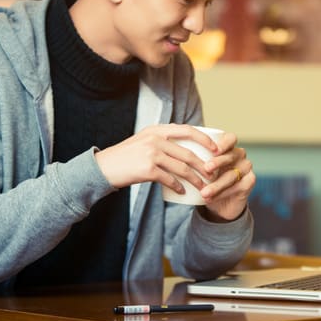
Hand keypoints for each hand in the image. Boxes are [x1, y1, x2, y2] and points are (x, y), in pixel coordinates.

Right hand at [94, 124, 218, 192]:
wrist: (103, 168)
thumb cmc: (125, 157)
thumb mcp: (143, 140)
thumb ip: (162, 140)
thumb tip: (186, 148)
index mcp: (157, 129)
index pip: (187, 130)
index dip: (205, 139)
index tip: (217, 149)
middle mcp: (155, 138)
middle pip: (188, 153)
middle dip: (204, 165)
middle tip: (214, 174)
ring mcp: (151, 153)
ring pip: (182, 168)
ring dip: (195, 179)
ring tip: (203, 187)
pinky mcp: (147, 169)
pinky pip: (170, 179)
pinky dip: (178, 186)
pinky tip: (182, 192)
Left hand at [199, 132, 255, 221]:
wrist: (218, 206)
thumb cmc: (206, 182)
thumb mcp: (197, 169)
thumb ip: (192, 160)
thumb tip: (177, 153)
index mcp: (228, 147)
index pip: (230, 138)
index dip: (224, 143)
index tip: (213, 151)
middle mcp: (240, 155)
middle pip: (231, 155)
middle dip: (218, 162)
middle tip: (206, 169)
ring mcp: (246, 168)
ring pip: (233, 174)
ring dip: (217, 184)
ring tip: (203, 192)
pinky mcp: (250, 182)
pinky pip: (237, 186)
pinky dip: (222, 193)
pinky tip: (210, 199)